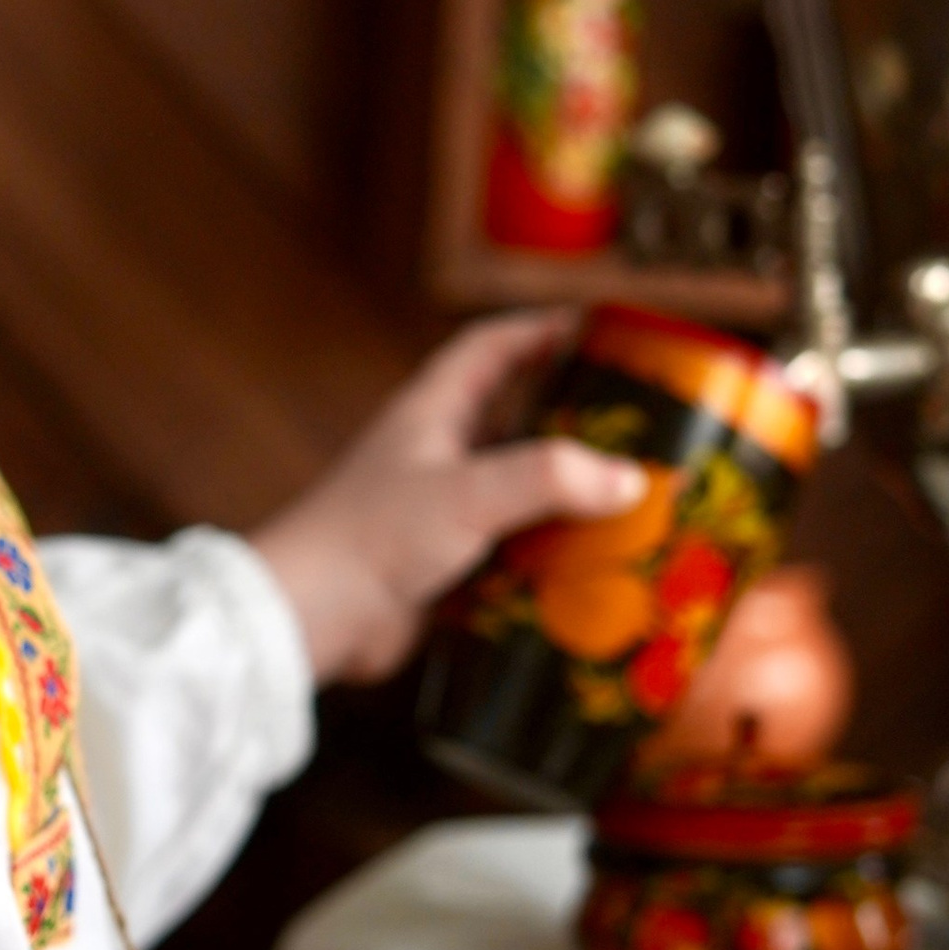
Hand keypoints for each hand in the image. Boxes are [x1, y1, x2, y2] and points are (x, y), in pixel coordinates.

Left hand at [254, 310, 647, 683]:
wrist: (312, 619)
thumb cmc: (370, 538)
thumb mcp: (467, 493)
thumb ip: (548, 478)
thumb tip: (630, 479)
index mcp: (431, 412)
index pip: (488, 347)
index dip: (539, 330)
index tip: (597, 330)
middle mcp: (435, 453)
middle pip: (511, 415)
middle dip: (570, 415)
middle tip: (636, 422)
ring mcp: (438, 508)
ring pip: (515, 484)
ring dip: (565, 489)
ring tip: (632, 494)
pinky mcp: (443, 561)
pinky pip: (509, 543)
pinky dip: (548, 549)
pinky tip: (593, 563)